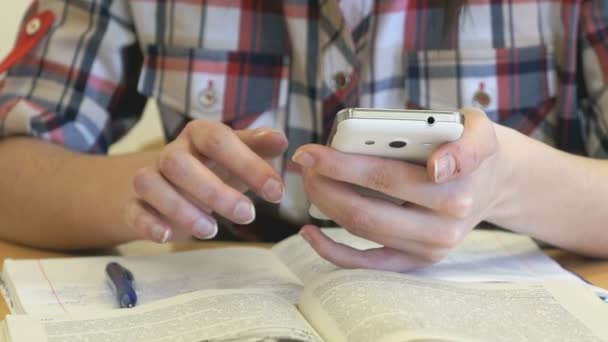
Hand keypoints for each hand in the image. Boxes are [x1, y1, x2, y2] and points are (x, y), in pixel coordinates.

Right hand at [126, 120, 287, 241]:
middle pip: (180, 163)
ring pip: (151, 184)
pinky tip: (168, 237)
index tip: (277, 193)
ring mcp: (150, 178)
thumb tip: (281, 139)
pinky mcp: (134, 205)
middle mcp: (171, 153)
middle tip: (247, 215)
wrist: (166, 183)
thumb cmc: (211, 168)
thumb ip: (257, 147)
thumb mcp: (236, 156)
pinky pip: (133, 211)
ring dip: (181, 209)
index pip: (219, 139)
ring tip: (212, 231)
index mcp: (199, 135)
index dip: (249, 164)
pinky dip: (149, 224)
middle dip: (215, 191)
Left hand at [293, 107, 509, 270]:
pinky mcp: (417, 262)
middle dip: (325, 185)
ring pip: (362, 232)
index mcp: (456, 191)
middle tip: (304, 162)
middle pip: (365, 210)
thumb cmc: (471, 146)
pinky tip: (309, 232)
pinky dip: (334, 251)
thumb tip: (436, 168)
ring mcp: (430, 249)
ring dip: (326, 206)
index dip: (341, 165)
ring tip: (310, 180)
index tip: (310, 152)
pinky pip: (367, 264)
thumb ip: (465, 145)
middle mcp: (444, 227)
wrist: (493, 181)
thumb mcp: (478, 129)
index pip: (385, 177)